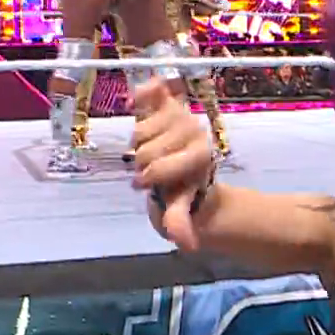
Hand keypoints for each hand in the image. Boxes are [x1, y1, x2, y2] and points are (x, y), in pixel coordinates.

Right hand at [130, 77, 213, 248]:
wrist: (189, 170)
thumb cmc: (184, 192)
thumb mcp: (181, 210)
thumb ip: (181, 224)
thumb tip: (188, 244)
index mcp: (200, 156)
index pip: (158, 168)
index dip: (148, 178)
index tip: (145, 185)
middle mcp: (194, 132)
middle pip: (145, 150)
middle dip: (142, 164)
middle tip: (148, 171)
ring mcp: (182, 115)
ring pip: (140, 130)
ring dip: (138, 144)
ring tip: (146, 153)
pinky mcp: (170, 103)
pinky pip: (157, 91)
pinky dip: (146, 92)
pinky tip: (134, 100)